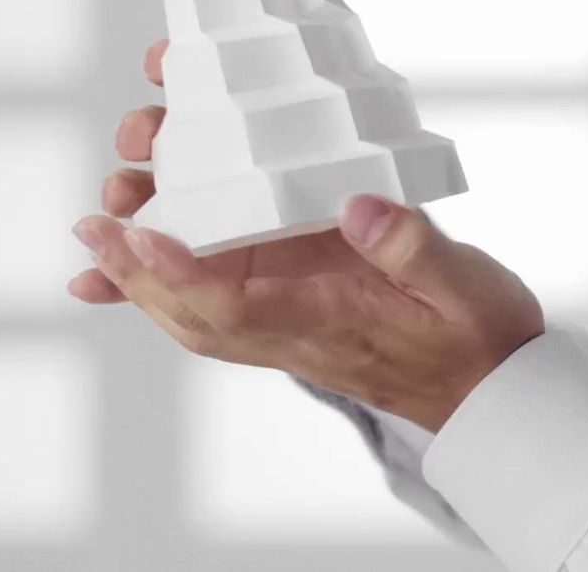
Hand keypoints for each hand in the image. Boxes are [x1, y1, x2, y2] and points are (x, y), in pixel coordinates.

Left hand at [67, 39, 546, 432]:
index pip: (236, 308)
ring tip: (106, 208)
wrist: (488, 385)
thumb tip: (357, 203)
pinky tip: (130, 249)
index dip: (180, 272)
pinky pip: (213, 293)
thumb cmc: (478, 337)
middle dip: (133, 266)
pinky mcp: (293, 300)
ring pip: (192, 301)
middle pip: (190, 309)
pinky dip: (165, 274)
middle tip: (99, 213)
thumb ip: (413, 247)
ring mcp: (286, 317)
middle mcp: (292, 327)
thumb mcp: (466, 285)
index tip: (137, 234)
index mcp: (327, 324)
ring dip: (141, 265)